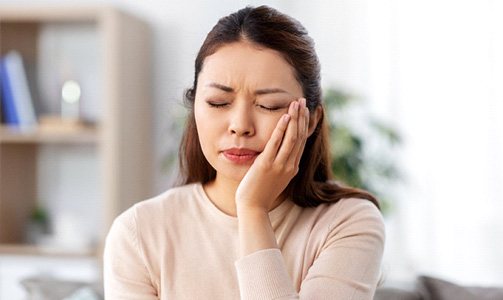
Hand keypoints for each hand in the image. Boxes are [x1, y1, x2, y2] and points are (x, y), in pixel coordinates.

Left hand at [235, 97, 309, 213]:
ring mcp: (279, 165)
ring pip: (292, 138)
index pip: (302, 141)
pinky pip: (276, 143)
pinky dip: (281, 129)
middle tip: (303, 101)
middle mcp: (289, 165)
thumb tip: (279, 152)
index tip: (305, 111)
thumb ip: (279, 164)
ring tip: (296, 103)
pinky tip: (284, 117)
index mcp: (292, 167)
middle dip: (302, 117)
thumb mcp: (275, 177)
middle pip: (300, 136)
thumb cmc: (260, 192)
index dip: (304, 124)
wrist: (253, 207)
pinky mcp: (266, 165)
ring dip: (295, 119)